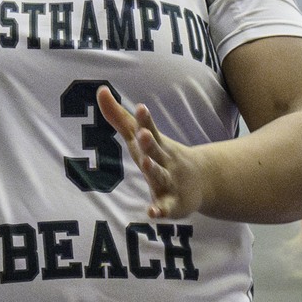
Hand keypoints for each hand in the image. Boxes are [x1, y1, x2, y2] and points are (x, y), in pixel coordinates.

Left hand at [98, 87, 206, 218]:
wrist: (201, 181)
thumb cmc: (160, 154)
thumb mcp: (139, 136)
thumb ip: (118, 116)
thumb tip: (100, 90)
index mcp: (156, 144)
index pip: (150, 129)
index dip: (145, 120)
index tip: (141, 108)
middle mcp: (165, 161)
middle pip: (156, 151)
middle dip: (150, 143)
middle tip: (143, 134)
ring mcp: (170, 182)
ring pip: (161, 176)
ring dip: (154, 170)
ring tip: (146, 163)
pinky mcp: (173, 204)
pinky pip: (166, 208)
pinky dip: (160, 210)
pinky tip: (152, 212)